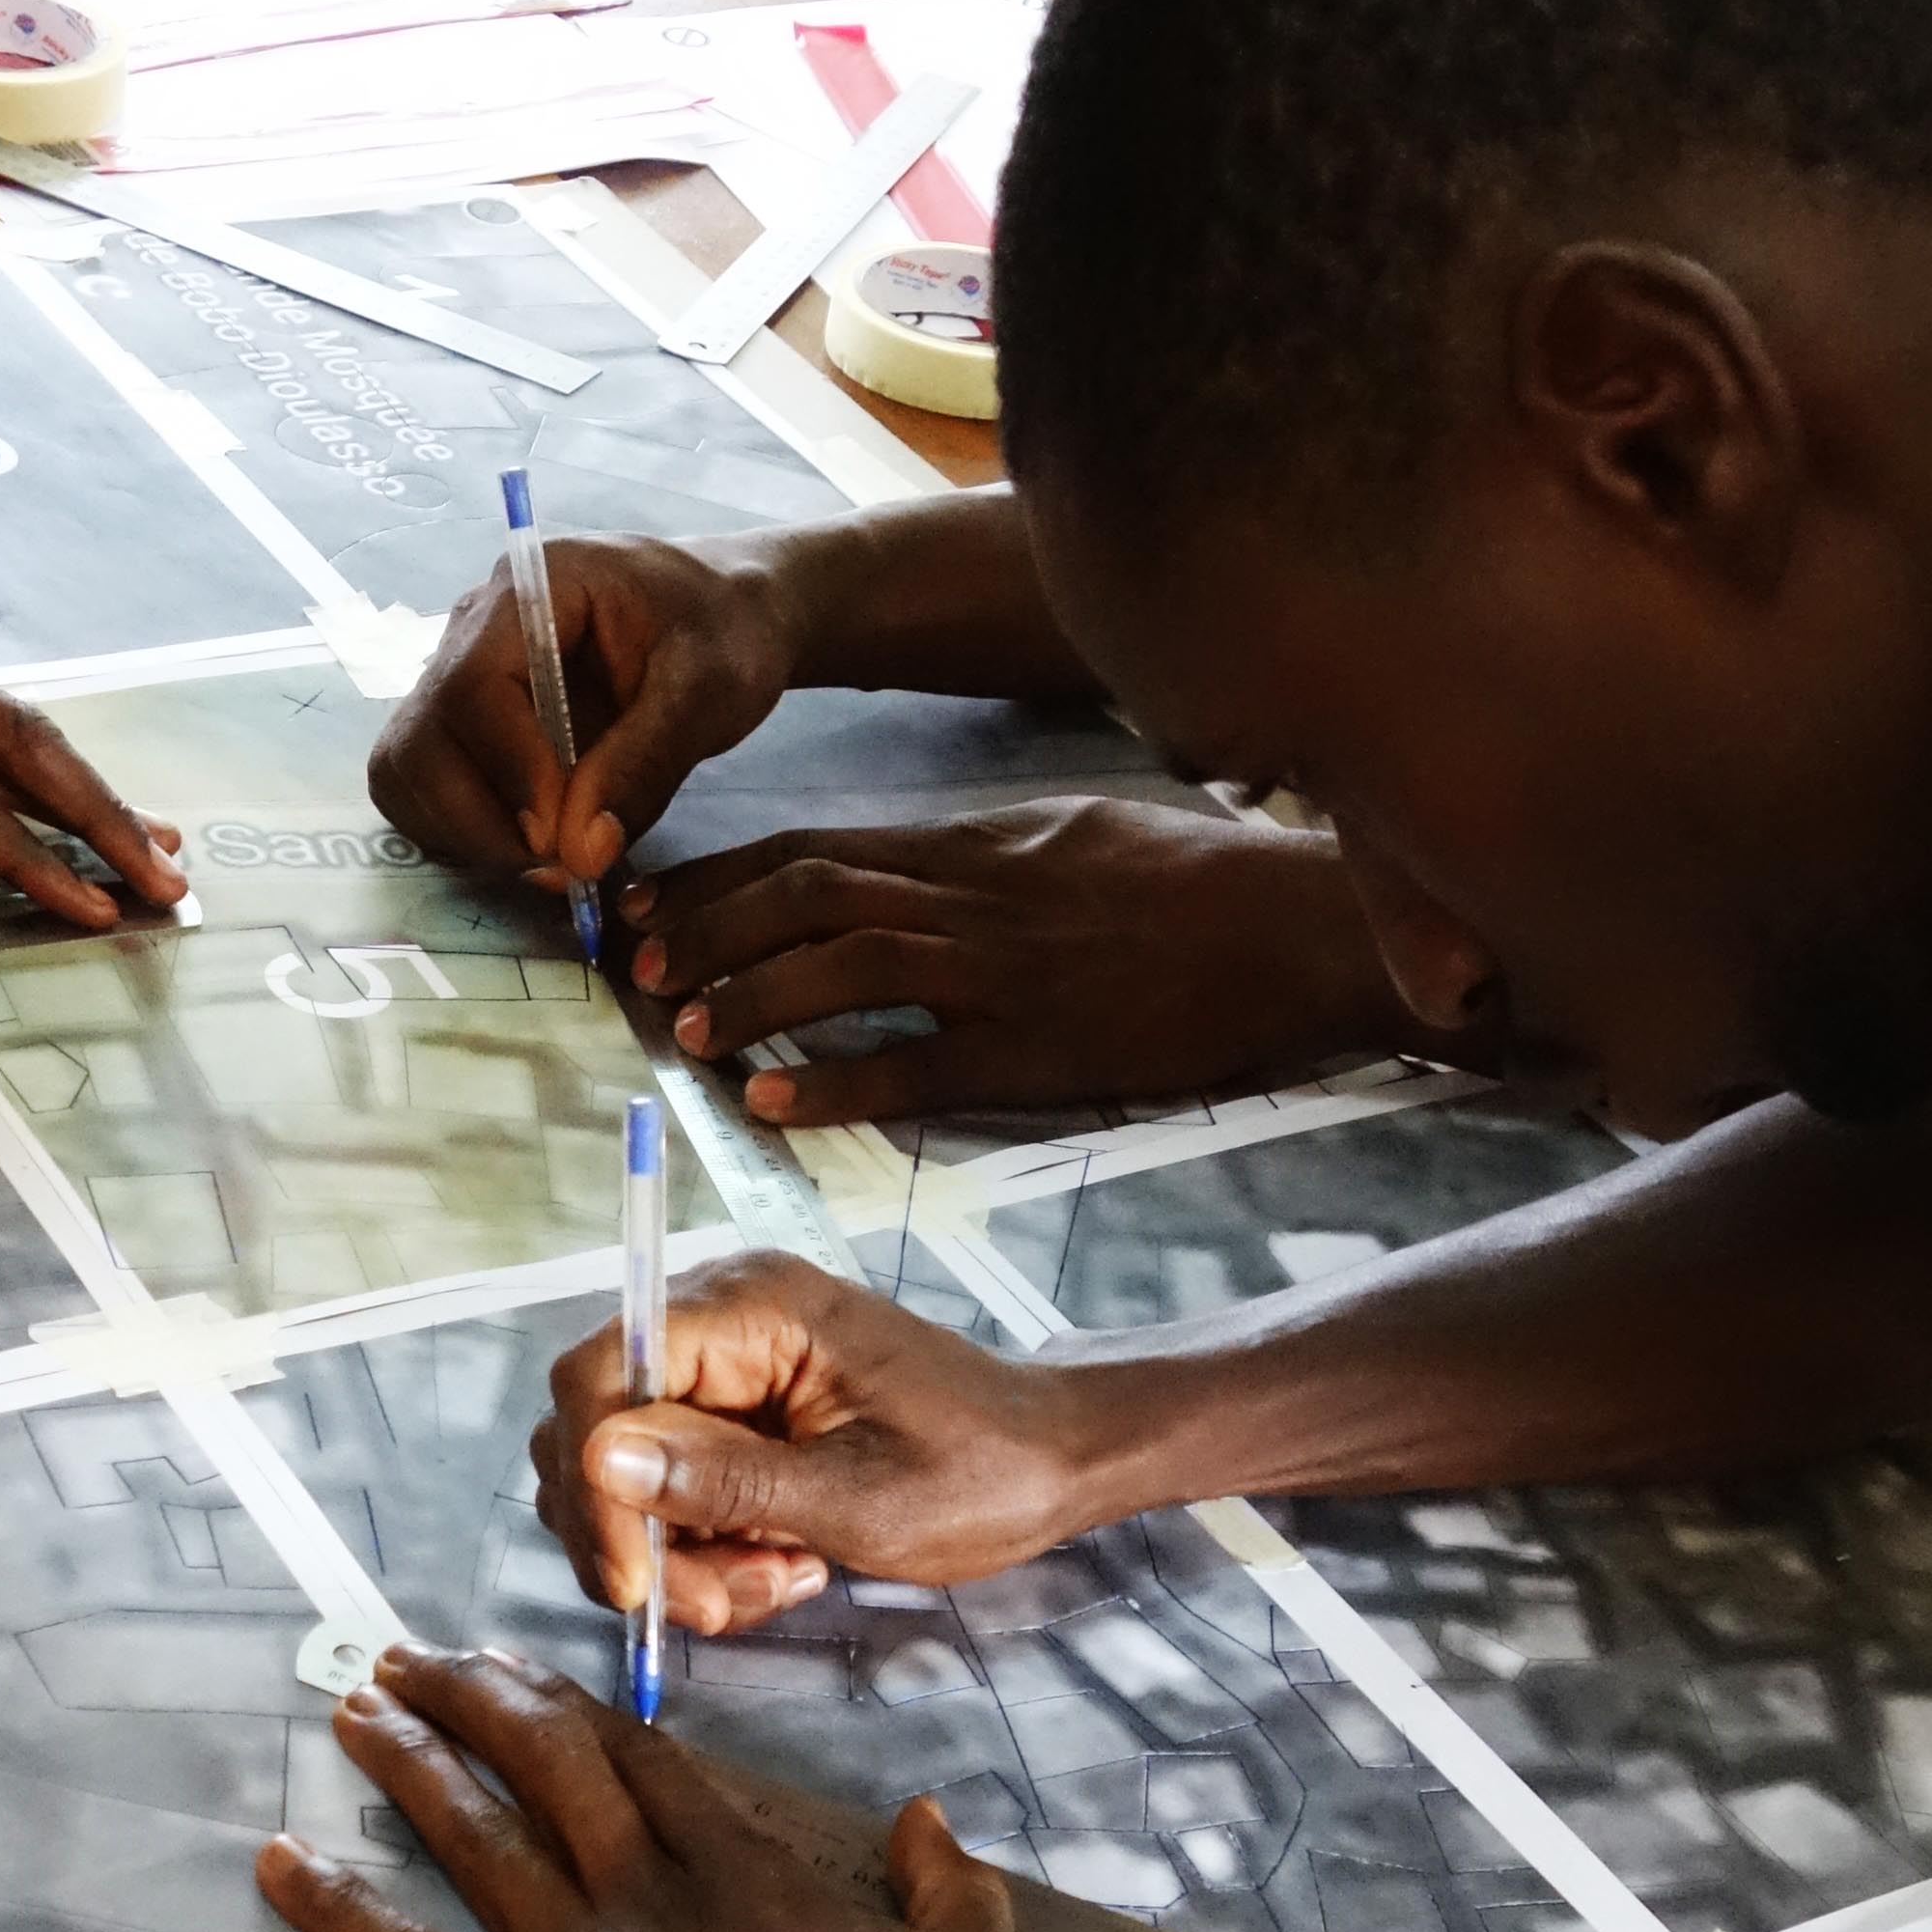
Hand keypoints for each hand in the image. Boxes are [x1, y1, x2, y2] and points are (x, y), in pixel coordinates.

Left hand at [256, 1647, 1059, 1931]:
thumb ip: (946, 1886)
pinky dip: (345, 1912)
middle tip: (408, 1662)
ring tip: (352, 1714)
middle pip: (545, 1764)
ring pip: (475, 1837)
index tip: (527, 1677)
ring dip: (406, 1765)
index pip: (642, 1761)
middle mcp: (659, 1896)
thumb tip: (927, 1823)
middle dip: (471, 1700)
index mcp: (754, 1872)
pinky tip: (287, 1865)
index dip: (574, 1709)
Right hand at [367, 534, 801, 893]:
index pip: (471, 684)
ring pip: (406, 771)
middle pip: (418, 737)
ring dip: (464, 834)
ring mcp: (457, 675)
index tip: (559, 837)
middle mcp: (473, 627)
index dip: (506, 770)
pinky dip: (461, 834)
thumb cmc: (725, 632)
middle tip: (558, 864)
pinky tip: (529, 844)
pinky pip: (422, 789)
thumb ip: (645, 765)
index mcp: (531, 589)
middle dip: (477, 819)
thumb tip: (580, 854)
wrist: (723, 616)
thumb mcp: (710, 691)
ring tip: (550, 857)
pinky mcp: (461, 723)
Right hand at [535, 1249, 1125, 1631]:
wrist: (1054, 1464)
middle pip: (596, 1431)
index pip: (601, 1374)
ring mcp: (724, 1372)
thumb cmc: (983, 1472)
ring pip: (625, 1477)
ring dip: (681, 1556)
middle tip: (719, 1603)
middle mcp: (720, 1323)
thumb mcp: (859, 1499)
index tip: (637, 1581)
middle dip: (642, 1537)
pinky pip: (671, 1492)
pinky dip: (709, 1549)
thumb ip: (726, 1480)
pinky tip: (783, 1565)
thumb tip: (599, 1458)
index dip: (593, 1481)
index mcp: (752, 1310)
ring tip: (776, 1580)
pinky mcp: (735, 1419)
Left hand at [623, 797, 1411, 1123]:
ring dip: (751, 996)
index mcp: (977, 844)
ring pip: (845, 966)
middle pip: (810, 896)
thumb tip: (907, 869)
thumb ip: (984, 852)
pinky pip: (920, 1062)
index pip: (819, 848)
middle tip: (636, 964)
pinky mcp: (1044, 1047)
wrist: (1295, 928)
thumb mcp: (1076, 832)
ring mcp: (1005, 970)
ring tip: (681, 1031)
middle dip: (709, 927)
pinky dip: (838, 1077)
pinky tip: (773, 1100)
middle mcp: (974, 895)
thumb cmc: (1201, 880)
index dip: (720, 875)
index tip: (652, 897)